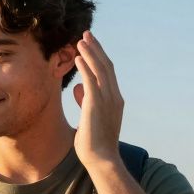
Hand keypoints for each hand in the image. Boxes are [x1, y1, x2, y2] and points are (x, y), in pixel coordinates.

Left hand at [71, 30, 123, 167]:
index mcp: (115, 100)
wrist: (101, 159)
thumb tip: (78, 88)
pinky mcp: (97, 104)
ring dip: (90, 53)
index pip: (108, 72)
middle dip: (96, 49)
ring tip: (81, 40)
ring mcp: (108, 100)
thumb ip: (85, 101)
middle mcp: (114, 97)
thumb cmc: (93, 143)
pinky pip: (92, 80)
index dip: (99, 57)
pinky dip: (86, 66)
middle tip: (86, 34)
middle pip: (106, 66)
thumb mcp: (89, 117)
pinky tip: (78, 57)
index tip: (90, 45)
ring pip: (100, 69)